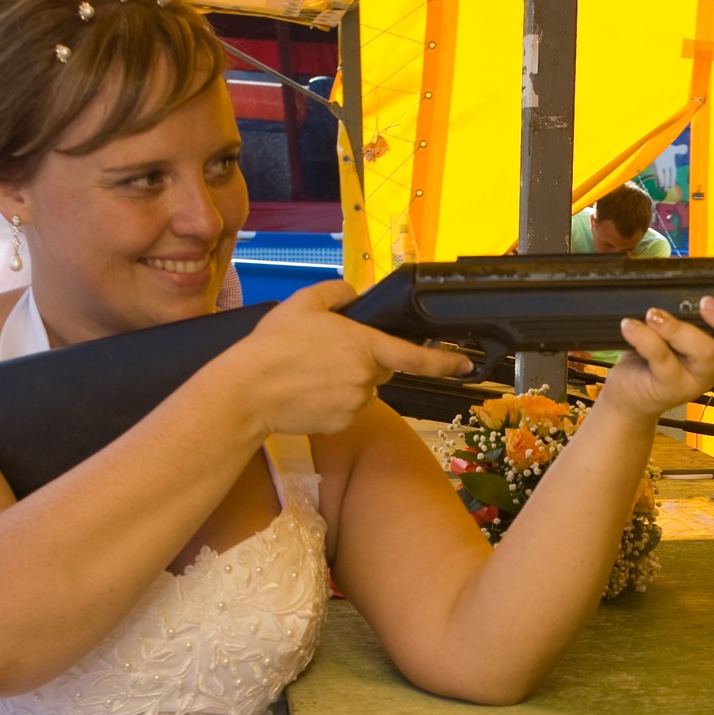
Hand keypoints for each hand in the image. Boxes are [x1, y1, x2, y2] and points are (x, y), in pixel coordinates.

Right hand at [229, 279, 467, 436]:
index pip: (415, 356)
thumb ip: (336, 291)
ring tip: (310, 373)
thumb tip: (353, 293)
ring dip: (346, 381)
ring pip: (363, 389)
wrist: (247, 391)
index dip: (445, 362)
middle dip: (362, 360)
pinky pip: (347, 409)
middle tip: (325, 353)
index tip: (466, 365)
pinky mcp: (341, 423)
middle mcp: (366, 377)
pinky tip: (307, 392)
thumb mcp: (303, 303)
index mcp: (363, 344)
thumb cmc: (272, 347)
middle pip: (380, 368)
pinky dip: (333, 401)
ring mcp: (355, 403)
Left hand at [595, 296, 713, 424]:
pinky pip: (662, 359)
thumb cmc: (658, 352)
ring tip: (655, 315)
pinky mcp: (668, 386)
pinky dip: (645, 338)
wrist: (630, 393)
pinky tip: (632, 325)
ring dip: (680, 329)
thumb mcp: (683, 327)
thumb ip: (700, 310)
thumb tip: (705, 282)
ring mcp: (696, 379)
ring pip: (704, 353)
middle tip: (709, 303)